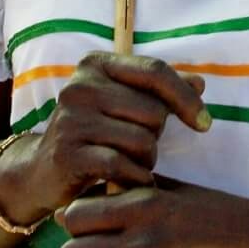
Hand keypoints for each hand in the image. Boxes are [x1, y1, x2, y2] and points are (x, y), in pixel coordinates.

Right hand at [19, 53, 210, 218]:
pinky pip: (121, 166)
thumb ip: (160, 92)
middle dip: (157, 136)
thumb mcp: (125, 105)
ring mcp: (70, 119)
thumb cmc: (95, 133)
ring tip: (133, 165)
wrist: (42, 171)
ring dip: (147, 161)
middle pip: (153, 111)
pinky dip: (135, 178)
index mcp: (96, 64)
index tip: (205, 124)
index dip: (186, 98)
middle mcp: (79, 86)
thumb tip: (200, 83)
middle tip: (141, 148)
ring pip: (141, 140)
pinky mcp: (67, 153)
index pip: (155, 71)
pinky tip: (132, 183)